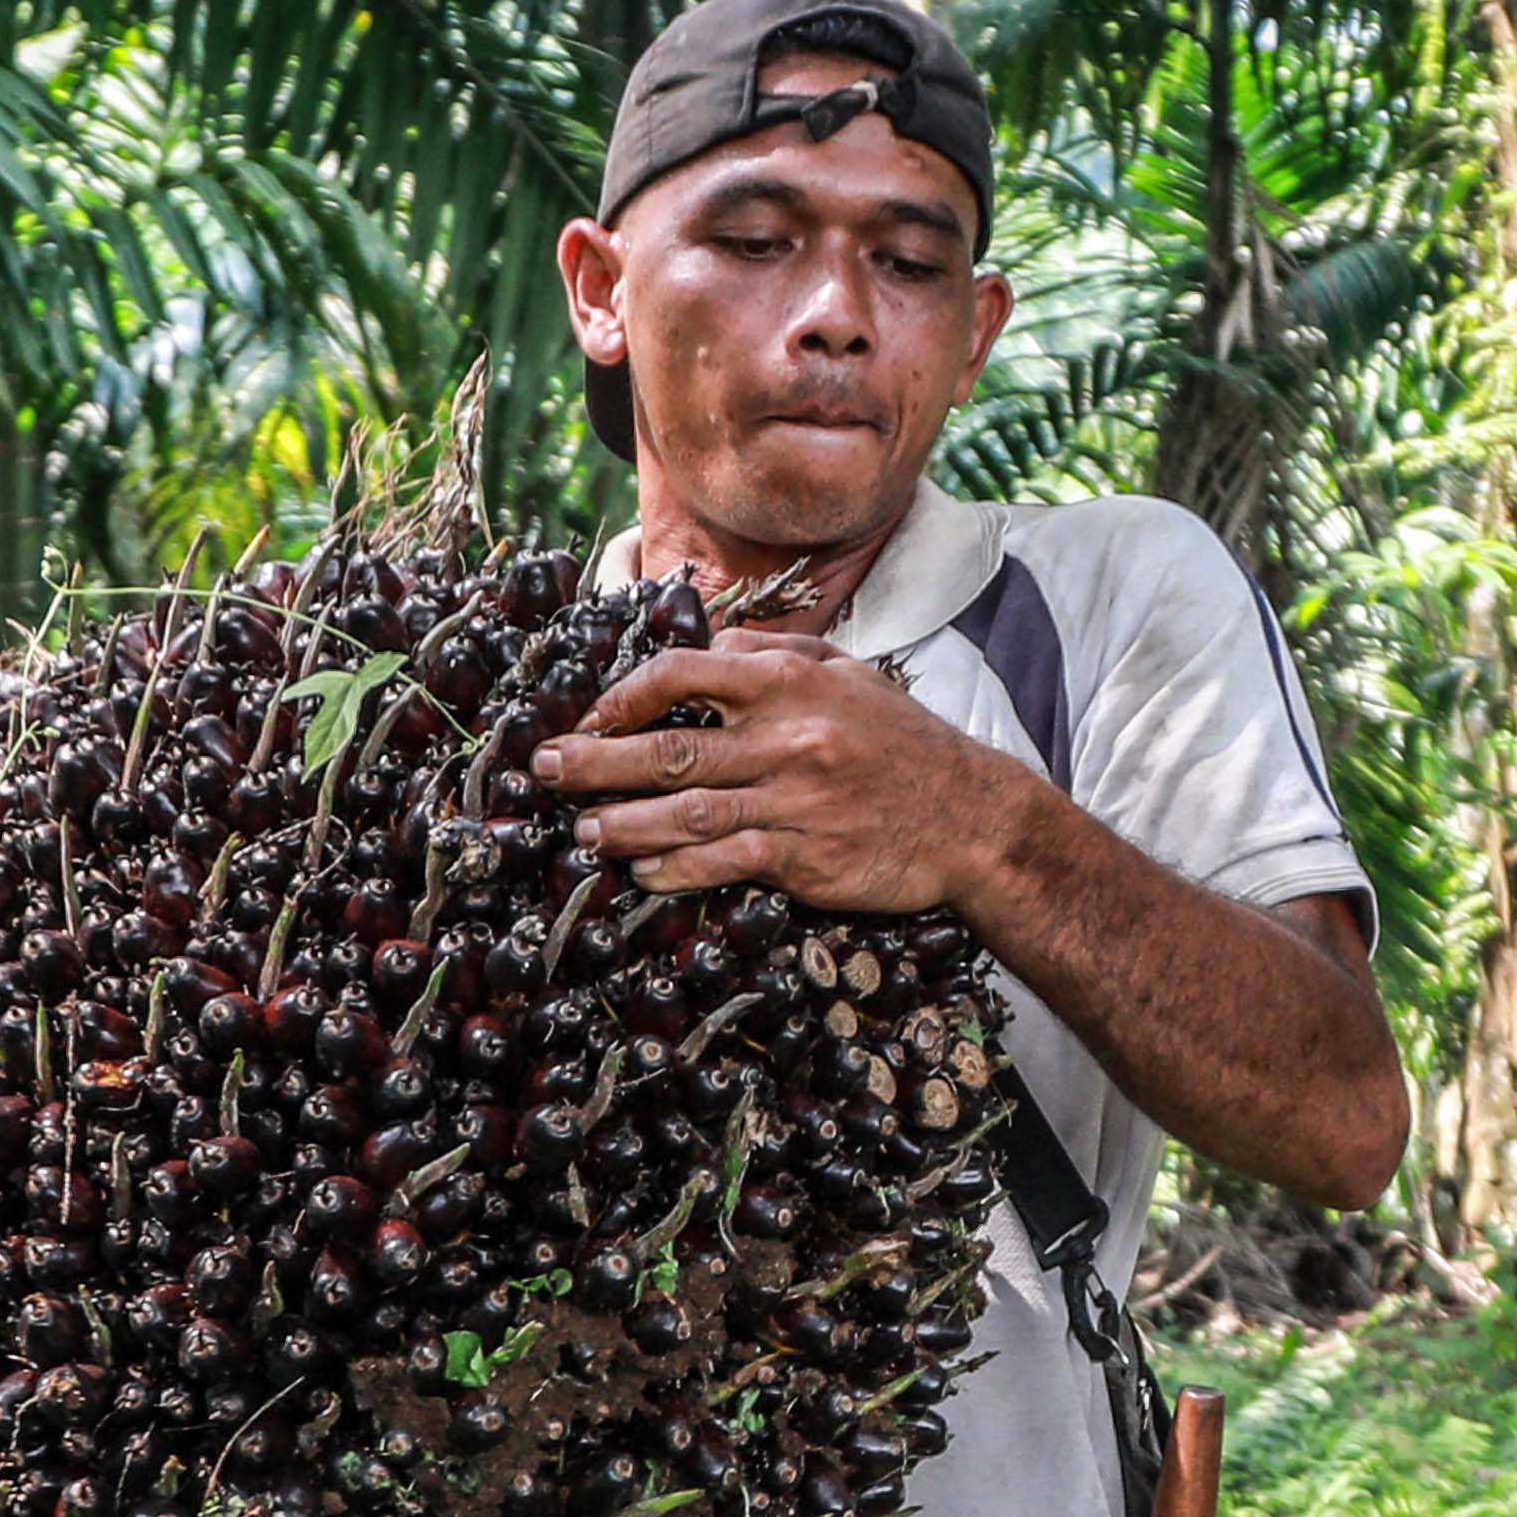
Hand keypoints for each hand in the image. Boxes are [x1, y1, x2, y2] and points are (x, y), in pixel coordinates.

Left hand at [531, 629, 1039, 919]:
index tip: (594, 714)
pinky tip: (642, 872)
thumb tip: (710, 644)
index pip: (683, 674)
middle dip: (594, 761)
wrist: (972, 819)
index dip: (624, 695)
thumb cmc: (903, 743)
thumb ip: (775, 653)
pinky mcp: (803, 857)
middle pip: (666, 749)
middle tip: (544, 770)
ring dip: (621, 824)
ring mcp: (792, 801)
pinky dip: (674, 868)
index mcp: (789, 682)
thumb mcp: (848, 674)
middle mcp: (784, 738)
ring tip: (582, 831)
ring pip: (683, 812)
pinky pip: (721, 861)